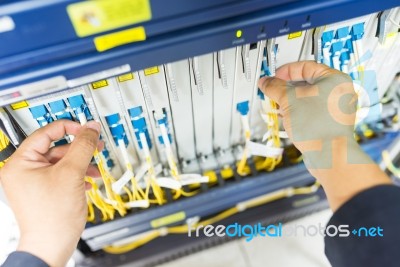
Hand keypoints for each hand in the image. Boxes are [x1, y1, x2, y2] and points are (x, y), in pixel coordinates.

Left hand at [0, 120, 100, 266]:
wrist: (52, 245)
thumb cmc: (52, 216)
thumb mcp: (72, 172)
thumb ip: (83, 146)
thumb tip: (90, 127)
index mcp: (20, 162)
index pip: (46, 133)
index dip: (69, 128)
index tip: (86, 129)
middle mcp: (23, 171)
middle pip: (56, 148)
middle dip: (79, 150)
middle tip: (96, 146)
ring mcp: (33, 183)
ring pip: (61, 163)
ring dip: (81, 164)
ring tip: (95, 169)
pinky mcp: (43, 192)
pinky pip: (62, 176)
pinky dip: (77, 176)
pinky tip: (88, 182)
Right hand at [259, 61, 390, 210]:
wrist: (329, 154)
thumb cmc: (318, 126)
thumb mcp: (288, 100)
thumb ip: (274, 87)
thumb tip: (266, 82)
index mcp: (335, 79)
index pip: (306, 66)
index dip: (286, 71)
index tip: (274, 77)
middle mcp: (338, 92)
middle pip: (307, 82)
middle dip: (286, 88)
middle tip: (274, 92)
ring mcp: (335, 109)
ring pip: (308, 98)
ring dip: (290, 101)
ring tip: (278, 106)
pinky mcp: (330, 123)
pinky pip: (311, 111)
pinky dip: (298, 112)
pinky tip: (286, 118)